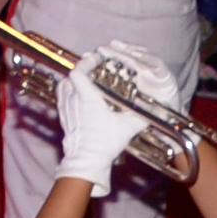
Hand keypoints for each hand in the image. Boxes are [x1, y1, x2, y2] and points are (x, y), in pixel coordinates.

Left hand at [53, 41, 171, 197]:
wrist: (86, 159)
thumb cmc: (105, 141)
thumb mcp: (127, 127)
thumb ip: (140, 117)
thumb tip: (154, 112)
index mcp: (86, 96)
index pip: (79, 71)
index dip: (87, 62)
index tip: (96, 58)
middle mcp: (72, 98)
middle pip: (71, 76)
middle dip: (82, 70)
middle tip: (93, 69)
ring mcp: (65, 106)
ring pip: (64, 85)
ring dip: (74, 81)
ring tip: (86, 81)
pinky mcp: (62, 115)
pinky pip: (62, 96)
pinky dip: (68, 91)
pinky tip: (78, 97)